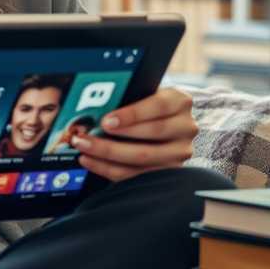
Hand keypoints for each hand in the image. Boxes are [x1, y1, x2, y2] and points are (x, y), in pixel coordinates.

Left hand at [71, 87, 196, 182]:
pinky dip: (109, 169)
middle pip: (151, 134)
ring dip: (107, 155)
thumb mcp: (142, 94)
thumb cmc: (145, 105)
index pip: (159, 106)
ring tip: (84, 148)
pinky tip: (91, 161)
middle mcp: (185, 127)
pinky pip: (136, 174)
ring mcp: (179, 152)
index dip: (132, 114)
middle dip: (115, 136)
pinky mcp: (169, 171)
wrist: (162, 120)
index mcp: (180, 101)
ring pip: (143, 157)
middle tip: (86, 138)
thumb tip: (96, 105)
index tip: (107, 121)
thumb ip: (127, 97)